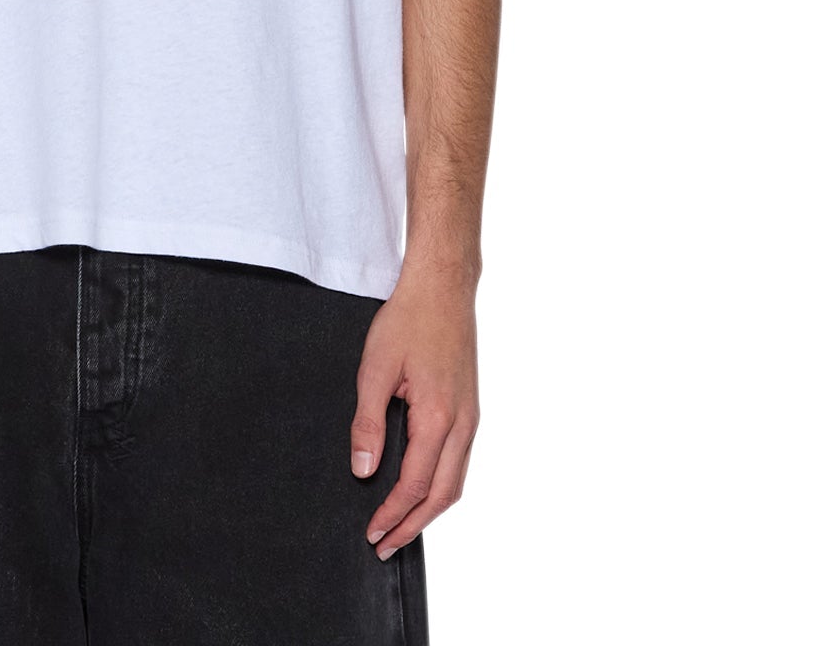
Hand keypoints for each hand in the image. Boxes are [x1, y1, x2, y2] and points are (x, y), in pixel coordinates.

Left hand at [349, 264, 478, 560]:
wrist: (442, 287)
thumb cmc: (408, 320)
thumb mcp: (374, 368)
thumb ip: (368, 422)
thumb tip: (363, 469)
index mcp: (439, 417)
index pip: (416, 484)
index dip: (393, 514)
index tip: (373, 534)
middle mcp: (463, 424)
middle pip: (443, 495)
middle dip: (413, 525)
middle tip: (385, 546)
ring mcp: (471, 416)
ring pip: (456, 481)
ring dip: (429, 509)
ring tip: (401, 525)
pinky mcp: (470, 407)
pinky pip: (459, 460)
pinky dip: (441, 485)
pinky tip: (421, 486)